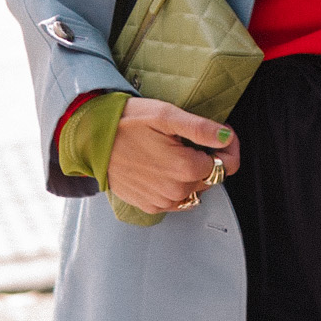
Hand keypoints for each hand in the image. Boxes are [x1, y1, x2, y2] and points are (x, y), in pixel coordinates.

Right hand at [106, 100, 239, 214]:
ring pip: (195, 189)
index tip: (221, 135)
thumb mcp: (166, 115)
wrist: (91, 139)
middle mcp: (177, 191)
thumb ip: (201, 129)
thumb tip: (227, 137)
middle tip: (190, 139)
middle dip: (209, 158)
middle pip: (211, 177)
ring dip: (192, 173)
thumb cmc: (127, 122)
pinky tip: (162, 167)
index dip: (228, 147)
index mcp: (185, 168)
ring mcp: (162, 201)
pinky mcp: (149, 205)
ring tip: (174, 152)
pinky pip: (176, 200)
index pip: (227, 165)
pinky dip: (176, 185)